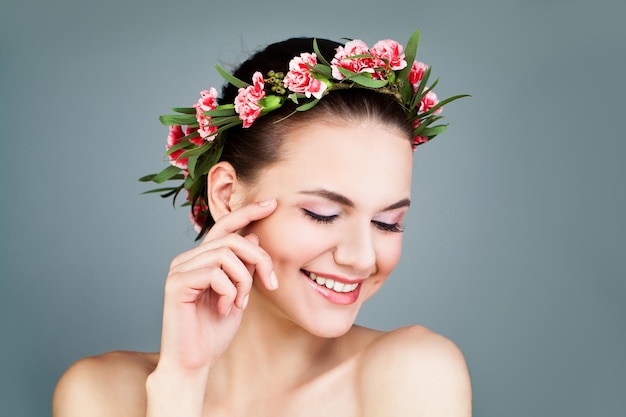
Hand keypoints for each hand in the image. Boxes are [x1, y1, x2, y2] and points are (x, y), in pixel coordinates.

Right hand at [155, 199, 277, 375]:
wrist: (194, 362)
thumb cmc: (213, 331)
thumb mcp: (238, 294)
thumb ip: (244, 267)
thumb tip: (253, 236)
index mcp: (201, 259)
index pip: (225, 227)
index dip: (248, 212)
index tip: (272, 204)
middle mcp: (187, 259)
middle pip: (233, 240)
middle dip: (260, 260)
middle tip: (271, 284)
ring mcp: (179, 269)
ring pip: (226, 255)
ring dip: (244, 282)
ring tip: (238, 303)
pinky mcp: (176, 283)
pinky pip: (215, 273)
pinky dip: (229, 292)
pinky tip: (224, 309)